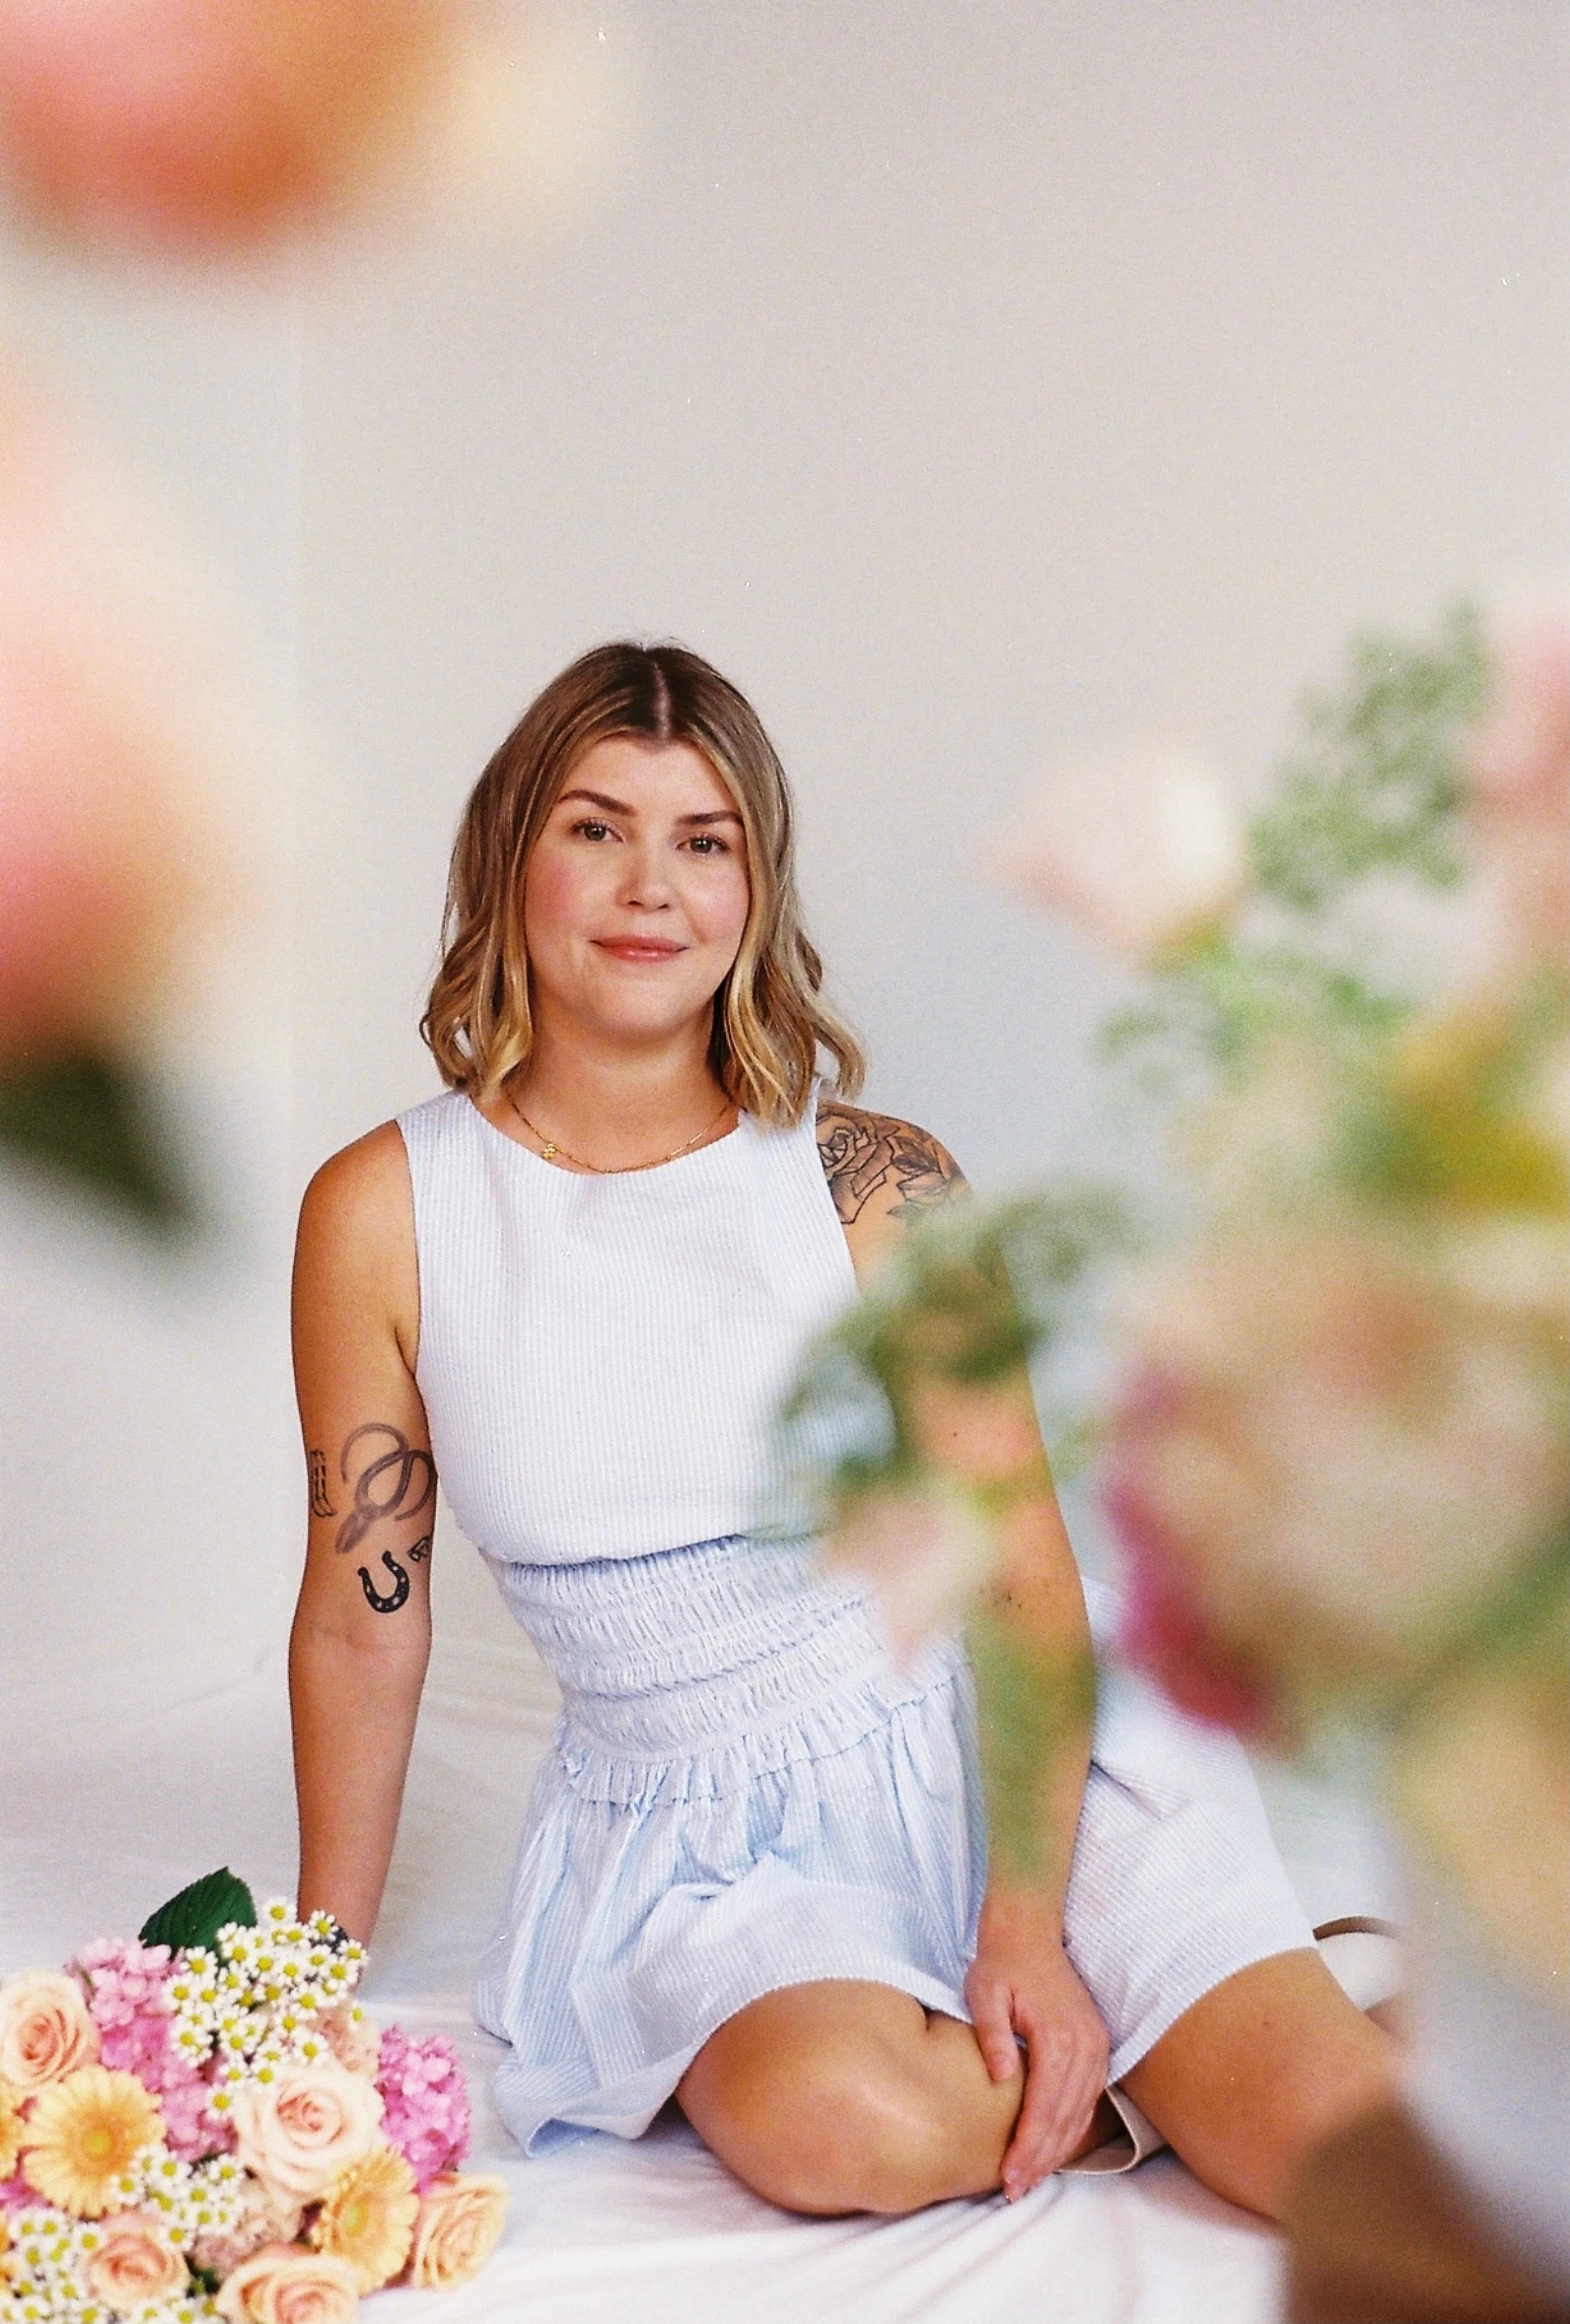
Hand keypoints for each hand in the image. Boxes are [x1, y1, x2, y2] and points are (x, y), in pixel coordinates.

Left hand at [965, 1888, 1110, 2198]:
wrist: (1030, 1930)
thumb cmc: (1001, 1962)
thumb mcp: (984, 1991)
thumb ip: (992, 2033)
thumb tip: (1000, 2076)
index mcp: (1058, 2035)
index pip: (1044, 2106)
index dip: (1027, 2147)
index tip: (1007, 2177)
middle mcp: (1085, 2046)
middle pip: (1065, 2118)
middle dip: (1041, 2159)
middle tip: (1014, 2190)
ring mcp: (1096, 2047)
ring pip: (1081, 2113)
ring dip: (1058, 2150)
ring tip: (1031, 2178)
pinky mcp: (1096, 2046)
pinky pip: (1088, 2098)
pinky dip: (1072, 2127)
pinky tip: (1053, 2146)